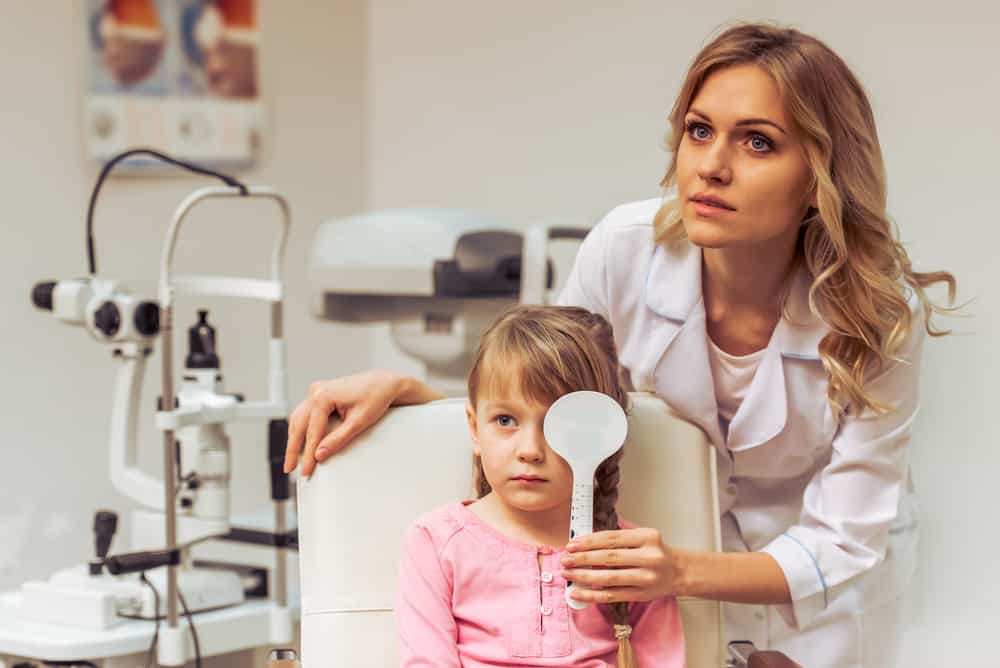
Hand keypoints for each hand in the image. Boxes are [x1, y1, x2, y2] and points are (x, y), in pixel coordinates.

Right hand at [283, 370, 403, 477]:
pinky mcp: (319, 393)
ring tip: (292, 458)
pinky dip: (301, 428)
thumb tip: (319, 455)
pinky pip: (304, 413)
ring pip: (298, 418)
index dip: (308, 455)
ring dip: (294, 438)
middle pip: (298, 425)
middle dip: (293, 449)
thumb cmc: (375, 398)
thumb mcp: (358, 422)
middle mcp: (316, 391)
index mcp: (323, 396)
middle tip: (289, 469)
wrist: (384, 383)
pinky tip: (299, 440)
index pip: (312, 432)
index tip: (306, 470)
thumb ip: (338, 439)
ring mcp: (316, 390)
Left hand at [559, 528, 682, 603]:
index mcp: (647, 537)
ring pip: (609, 578)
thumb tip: (584, 543)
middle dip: (583, 559)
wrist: (679, 572)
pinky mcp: (642, 595)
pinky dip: (592, 595)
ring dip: (584, 576)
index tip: (572, 544)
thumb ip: (619, 539)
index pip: (612, 538)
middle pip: (609, 557)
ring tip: (568, 574)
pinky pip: (612, 596)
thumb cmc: (656, 552)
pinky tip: (578, 592)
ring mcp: (647, 578)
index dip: (589, 541)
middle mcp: (649, 557)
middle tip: (565, 559)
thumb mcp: (643, 538)